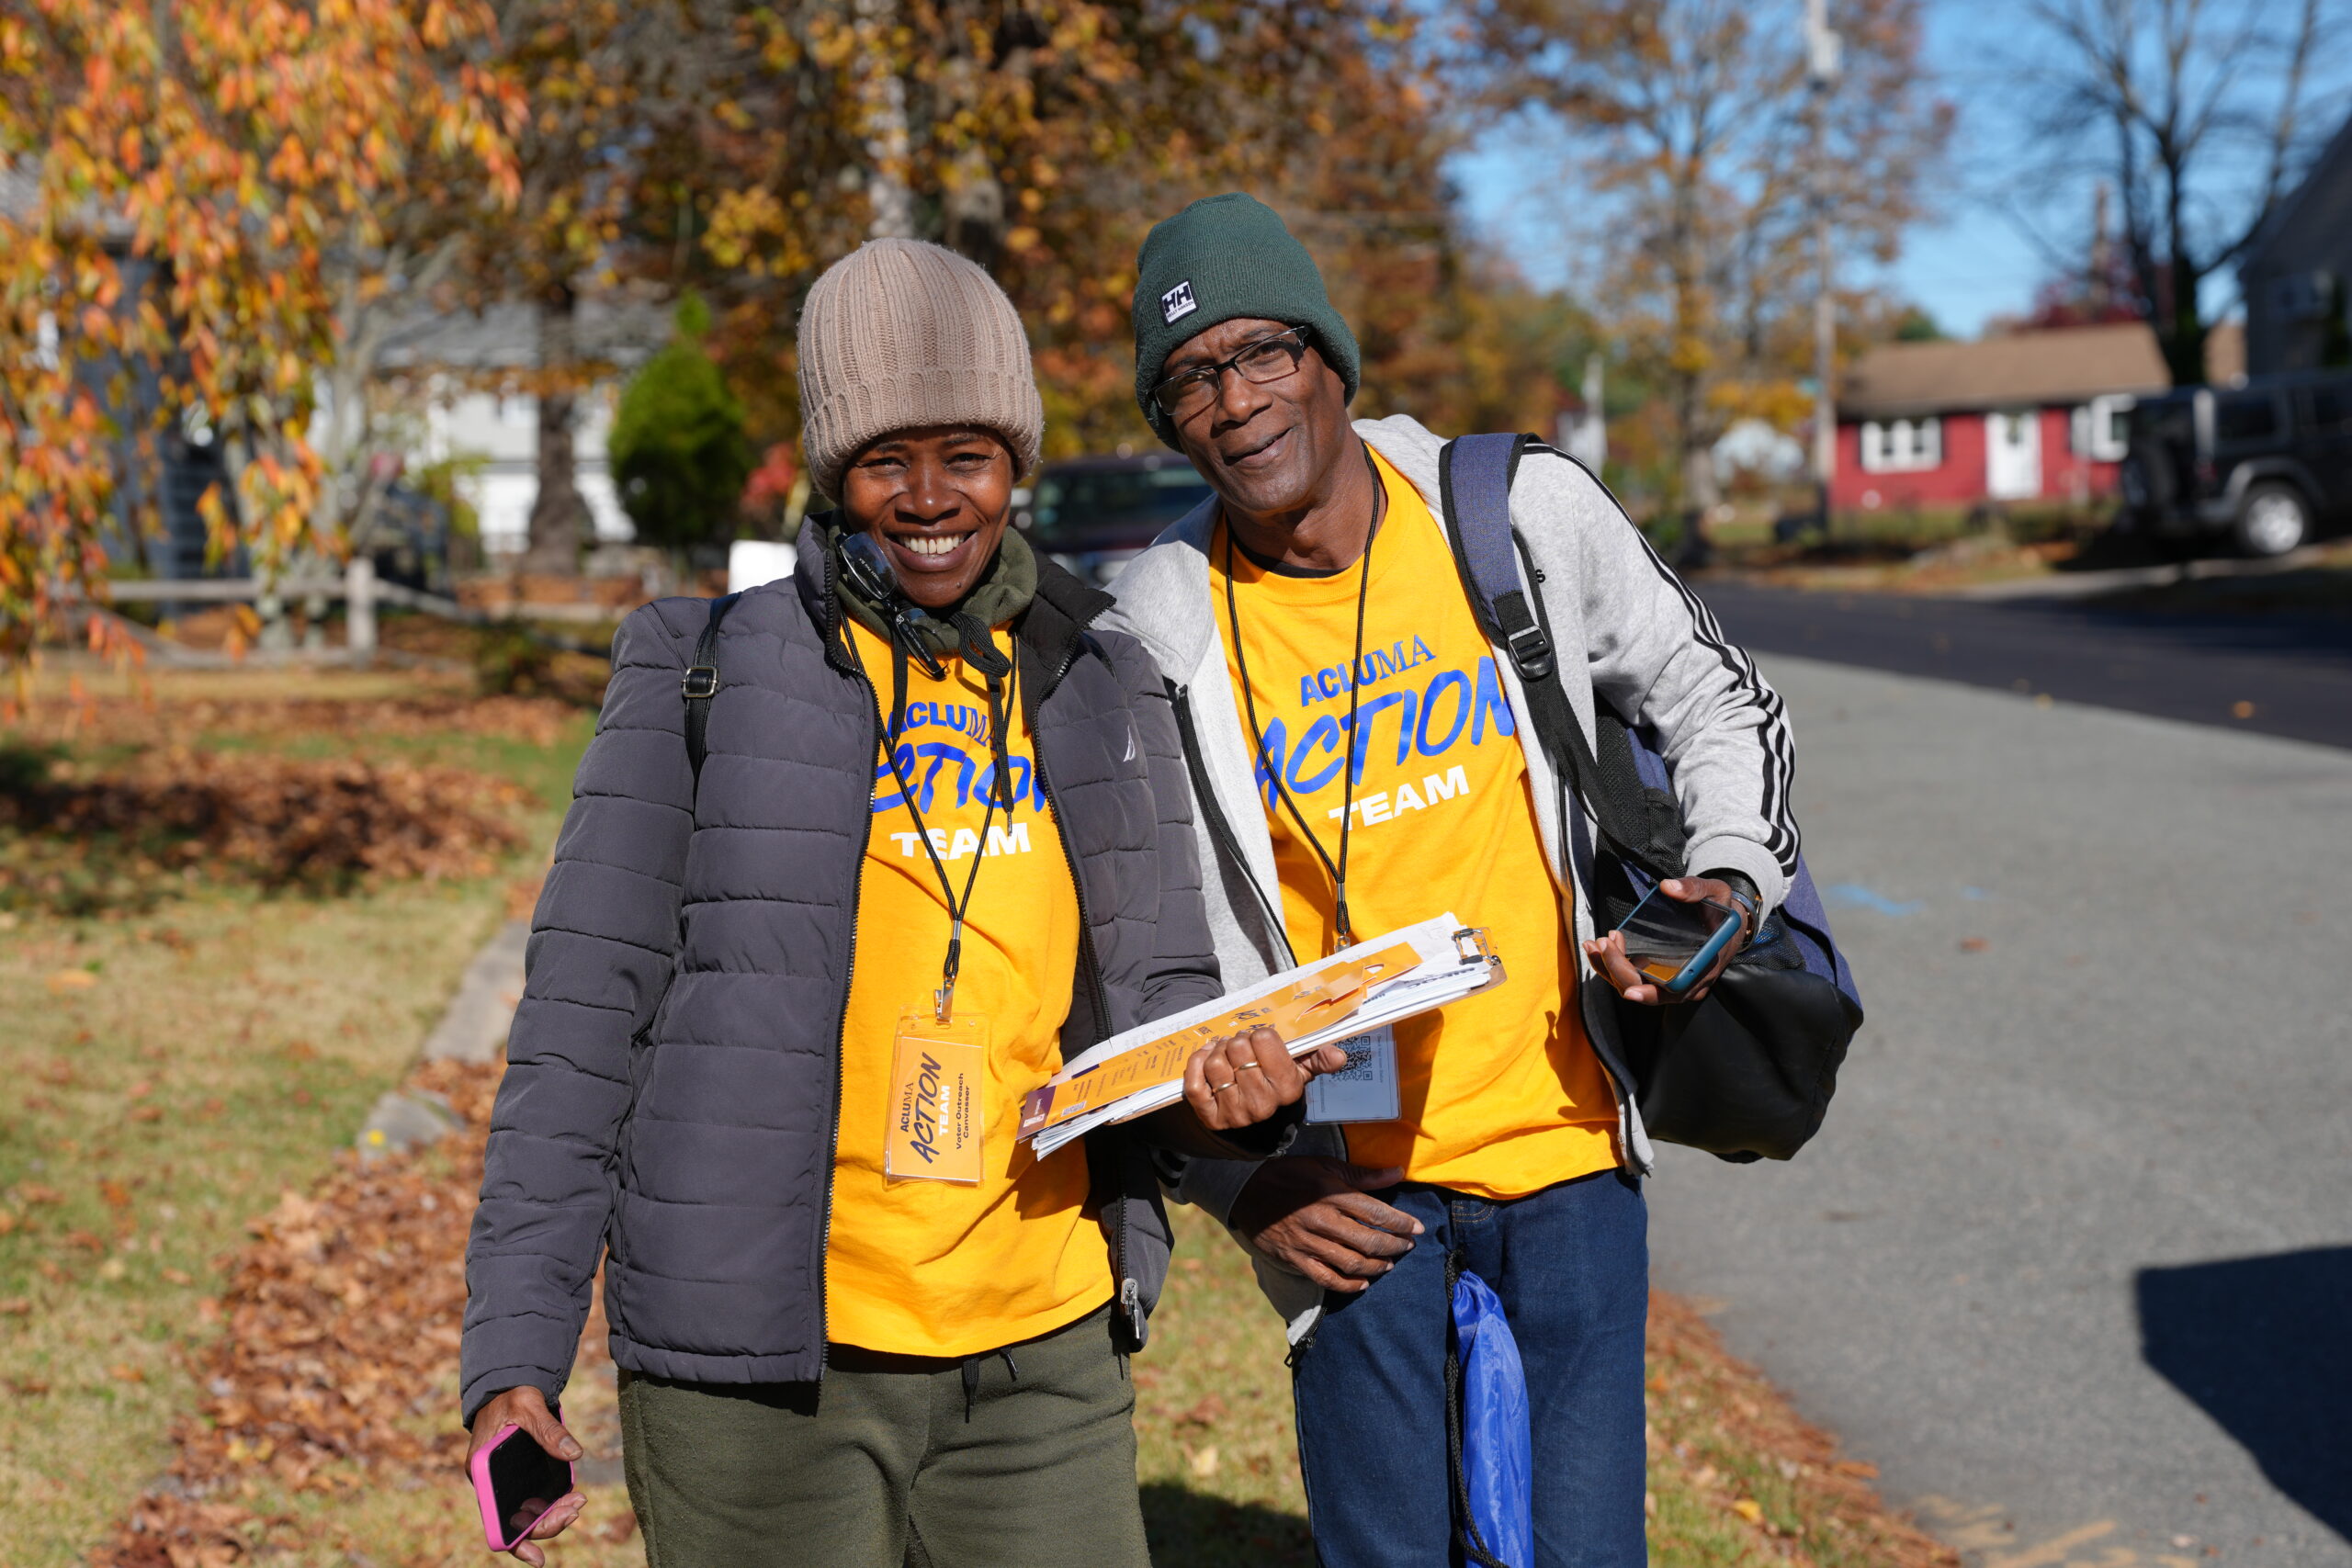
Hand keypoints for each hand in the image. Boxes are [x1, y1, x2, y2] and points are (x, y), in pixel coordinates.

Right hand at [466, 1386, 585, 1563]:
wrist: (508, 1386)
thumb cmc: (512, 1396)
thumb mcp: (529, 1407)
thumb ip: (550, 1430)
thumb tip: (575, 1453)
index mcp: (481, 1471)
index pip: (494, 1520)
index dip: (516, 1542)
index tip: (539, 1558)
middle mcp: (490, 1484)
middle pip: (517, 1521)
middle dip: (548, 1523)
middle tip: (576, 1508)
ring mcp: (504, 1483)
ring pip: (528, 1513)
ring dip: (553, 1515)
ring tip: (578, 1502)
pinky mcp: (517, 1478)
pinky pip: (533, 1501)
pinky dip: (552, 1504)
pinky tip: (571, 1498)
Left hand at [1181, 1026, 1347, 1131]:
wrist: (1254, 1118)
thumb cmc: (1275, 1083)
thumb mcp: (1300, 1069)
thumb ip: (1319, 1058)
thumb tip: (1339, 1056)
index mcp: (1287, 1088)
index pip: (1264, 1039)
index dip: (1259, 1034)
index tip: (1260, 1040)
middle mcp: (1262, 1104)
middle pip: (1237, 1048)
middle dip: (1237, 1040)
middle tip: (1240, 1045)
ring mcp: (1235, 1114)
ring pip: (1215, 1063)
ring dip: (1216, 1050)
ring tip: (1224, 1052)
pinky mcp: (1211, 1118)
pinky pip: (1194, 1083)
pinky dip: (1196, 1063)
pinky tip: (1206, 1058)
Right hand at [1229, 1157, 1420, 1293]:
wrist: (1244, 1190)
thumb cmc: (1289, 1175)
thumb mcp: (1324, 1166)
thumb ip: (1361, 1175)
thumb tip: (1396, 1173)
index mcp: (1331, 1193)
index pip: (1376, 1212)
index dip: (1401, 1223)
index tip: (1417, 1229)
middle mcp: (1322, 1220)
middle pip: (1368, 1240)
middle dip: (1394, 1246)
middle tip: (1406, 1246)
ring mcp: (1307, 1242)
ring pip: (1351, 1263)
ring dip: (1375, 1266)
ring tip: (1388, 1264)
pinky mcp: (1295, 1259)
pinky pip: (1326, 1278)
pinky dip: (1348, 1285)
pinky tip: (1362, 1284)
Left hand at [1581, 875, 1750, 1005]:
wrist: (1726, 920)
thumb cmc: (1722, 909)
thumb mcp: (1717, 892)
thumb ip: (1695, 889)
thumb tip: (1667, 887)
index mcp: (1704, 968)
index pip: (1675, 991)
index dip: (1650, 993)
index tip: (1629, 988)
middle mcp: (1687, 983)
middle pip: (1646, 990)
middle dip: (1619, 970)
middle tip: (1604, 942)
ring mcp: (1671, 981)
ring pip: (1633, 986)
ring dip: (1609, 969)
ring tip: (1592, 945)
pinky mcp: (1659, 974)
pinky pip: (1631, 977)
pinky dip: (1611, 965)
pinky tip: (1598, 947)